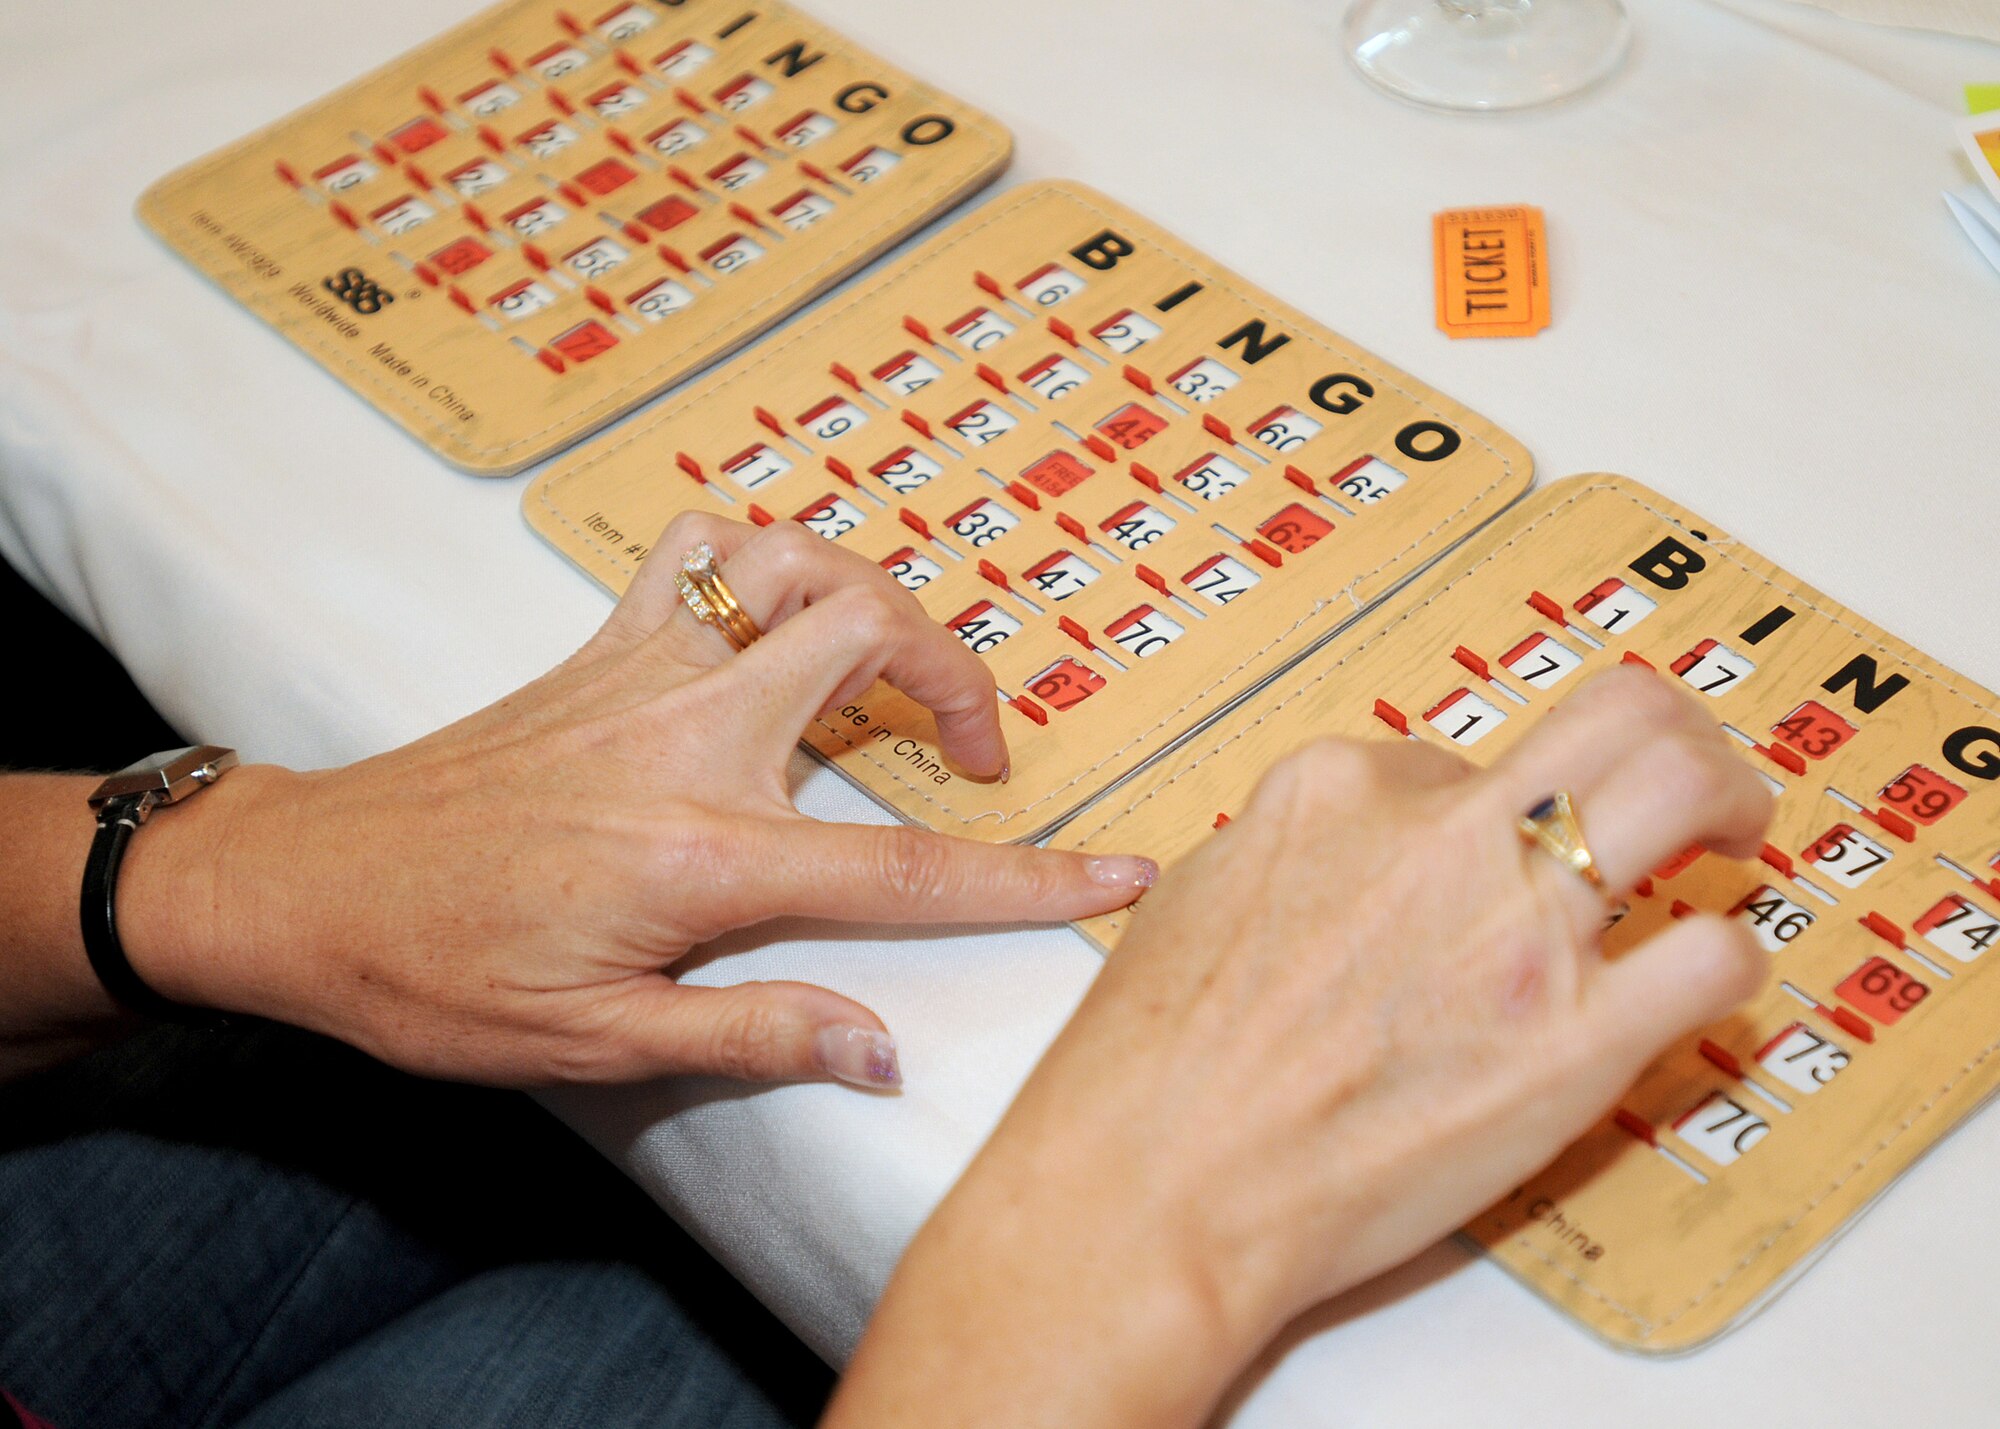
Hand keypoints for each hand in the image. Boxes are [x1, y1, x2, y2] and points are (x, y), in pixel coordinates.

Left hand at [116, 516, 1156, 1088]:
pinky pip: (698, 548)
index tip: (1123, 869)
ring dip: (869, 594)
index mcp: (703, 852)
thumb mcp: (595, 1041)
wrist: (302, 886)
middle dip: (961, 678)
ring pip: (795, 560)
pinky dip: (761, 555)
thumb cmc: (435, 976)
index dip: (1031, 876)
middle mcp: (687, 735)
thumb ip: (753, 1032)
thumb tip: (879, 1052)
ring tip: (889, 665)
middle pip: (872, 637)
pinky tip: (772, 614)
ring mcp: (641, 671)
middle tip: (977, 750)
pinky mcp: (597, 643)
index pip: (904, 866)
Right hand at [830, 667, 1773, 1426]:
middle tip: (1695, 781)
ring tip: (1735, 842)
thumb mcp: (1202, 896)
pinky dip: (1724, 960)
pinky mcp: (1575, 1042)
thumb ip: (1302, 853)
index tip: (1496, 847)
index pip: (1455, 756)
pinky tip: (1695, 984)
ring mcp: (1516, 930)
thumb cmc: (1147, 1068)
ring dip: (1730, 802)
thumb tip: (1366, 859)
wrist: (1152, 1190)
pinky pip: (1713, 957)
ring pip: (1685, 785)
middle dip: (1674, 731)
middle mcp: (1438, 834)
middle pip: (1618, 714)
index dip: (1485, 804)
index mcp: (1335, 790)